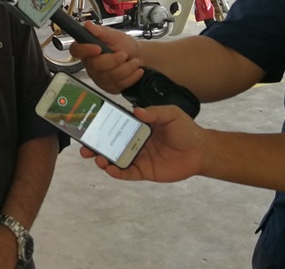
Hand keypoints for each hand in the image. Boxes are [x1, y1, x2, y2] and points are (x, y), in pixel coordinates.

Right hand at [69, 21, 143, 93]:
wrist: (138, 56)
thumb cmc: (123, 44)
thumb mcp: (115, 35)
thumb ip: (102, 32)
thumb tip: (88, 25)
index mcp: (88, 49)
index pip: (76, 50)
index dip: (85, 50)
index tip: (98, 48)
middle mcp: (90, 65)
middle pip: (96, 65)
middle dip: (114, 60)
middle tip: (125, 54)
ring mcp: (99, 77)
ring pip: (110, 76)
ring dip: (127, 68)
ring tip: (135, 61)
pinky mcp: (109, 87)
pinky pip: (119, 85)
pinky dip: (131, 77)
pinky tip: (137, 70)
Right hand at [79, 105, 204, 181]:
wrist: (201, 150)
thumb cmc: (185, 129)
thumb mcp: (171, 114)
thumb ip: (154, 112)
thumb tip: (136, 111)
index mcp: (137, 127)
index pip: (115, 126)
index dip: (101, 126)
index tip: (88, 125)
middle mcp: (134, 142)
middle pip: (110, 144)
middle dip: (95, 146)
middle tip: (84, 147)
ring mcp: (138, 157)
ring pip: (115, 159)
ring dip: (103, 159)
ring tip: (97, 158)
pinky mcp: (144, 171)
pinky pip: (127, 173)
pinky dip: (117, 172)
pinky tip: (110, 169)